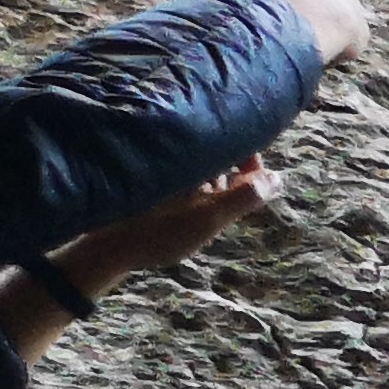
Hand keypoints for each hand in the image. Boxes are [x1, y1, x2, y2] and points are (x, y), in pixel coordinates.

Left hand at [48, 159, 272, 301]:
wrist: (109, 247)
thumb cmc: (161, 231)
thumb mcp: (211, 217)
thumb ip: (247, 196)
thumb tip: (279, 178)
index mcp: (189, 154)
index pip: (229, 141)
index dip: (249, 158)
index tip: (255, 180)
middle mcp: (172, 154)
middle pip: (215, 156)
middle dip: (228, 179)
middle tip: (223, 209)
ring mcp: (158, 168)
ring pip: (198, 170)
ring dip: (208, 188)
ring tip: (198, 216)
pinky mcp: (147, 183)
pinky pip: (181, 180)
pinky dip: (190, 195)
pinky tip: (183, 216)